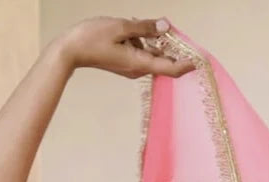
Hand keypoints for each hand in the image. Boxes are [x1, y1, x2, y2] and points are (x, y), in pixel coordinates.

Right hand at [59, 16, 196, 77]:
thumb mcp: (120, 27)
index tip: (199, 60)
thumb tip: (165, 26)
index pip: (170, 68)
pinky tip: (131, 29)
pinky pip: (141, 52)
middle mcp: (138, 69)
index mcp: (139, 63)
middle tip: (167, 27)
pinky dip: (141, 41)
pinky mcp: (125, 63)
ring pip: (151, 53)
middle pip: (162, 59)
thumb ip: (144, 27)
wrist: (70, 50)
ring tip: (137, 25)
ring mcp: (131, 67)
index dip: (186, 64)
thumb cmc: (92, 38)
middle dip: (169, 45)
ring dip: (151, 39)